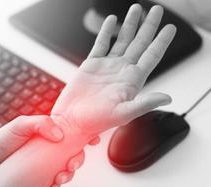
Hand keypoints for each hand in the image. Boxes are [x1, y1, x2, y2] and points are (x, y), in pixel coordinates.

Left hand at [0, 115, 95, 186]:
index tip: (92, 140)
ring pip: (66, 168)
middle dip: (77, 160)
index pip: (72, 132)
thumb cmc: (1, 140)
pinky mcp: (40, 175)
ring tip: (60, 178)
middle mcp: (49, 147)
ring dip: (68, 175)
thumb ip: (40, 123)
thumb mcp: (20, 125)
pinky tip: (53, 186)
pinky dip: (58, 185)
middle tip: (71, 165)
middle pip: (73, 153)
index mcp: (48, 133)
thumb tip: (60, 134)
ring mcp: (45, 162)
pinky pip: (55, 181)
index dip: (84, 136)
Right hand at [52, 4, 175, 138]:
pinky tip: (111, 20)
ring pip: (122, 40)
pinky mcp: (91, 64)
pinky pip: (101, 43)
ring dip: (130, 24)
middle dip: (149, 26)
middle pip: (140, 43)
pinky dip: (106, 31)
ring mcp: (107, 66)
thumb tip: (167, 98)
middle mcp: (121, 71)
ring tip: (136, 9)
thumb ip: (144, 104)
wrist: (71, 120)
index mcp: (131, 81)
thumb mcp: (123, 114)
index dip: (161, 41)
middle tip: (157, 11)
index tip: (170, 28)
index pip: (151, 56)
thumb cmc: (94, 122)